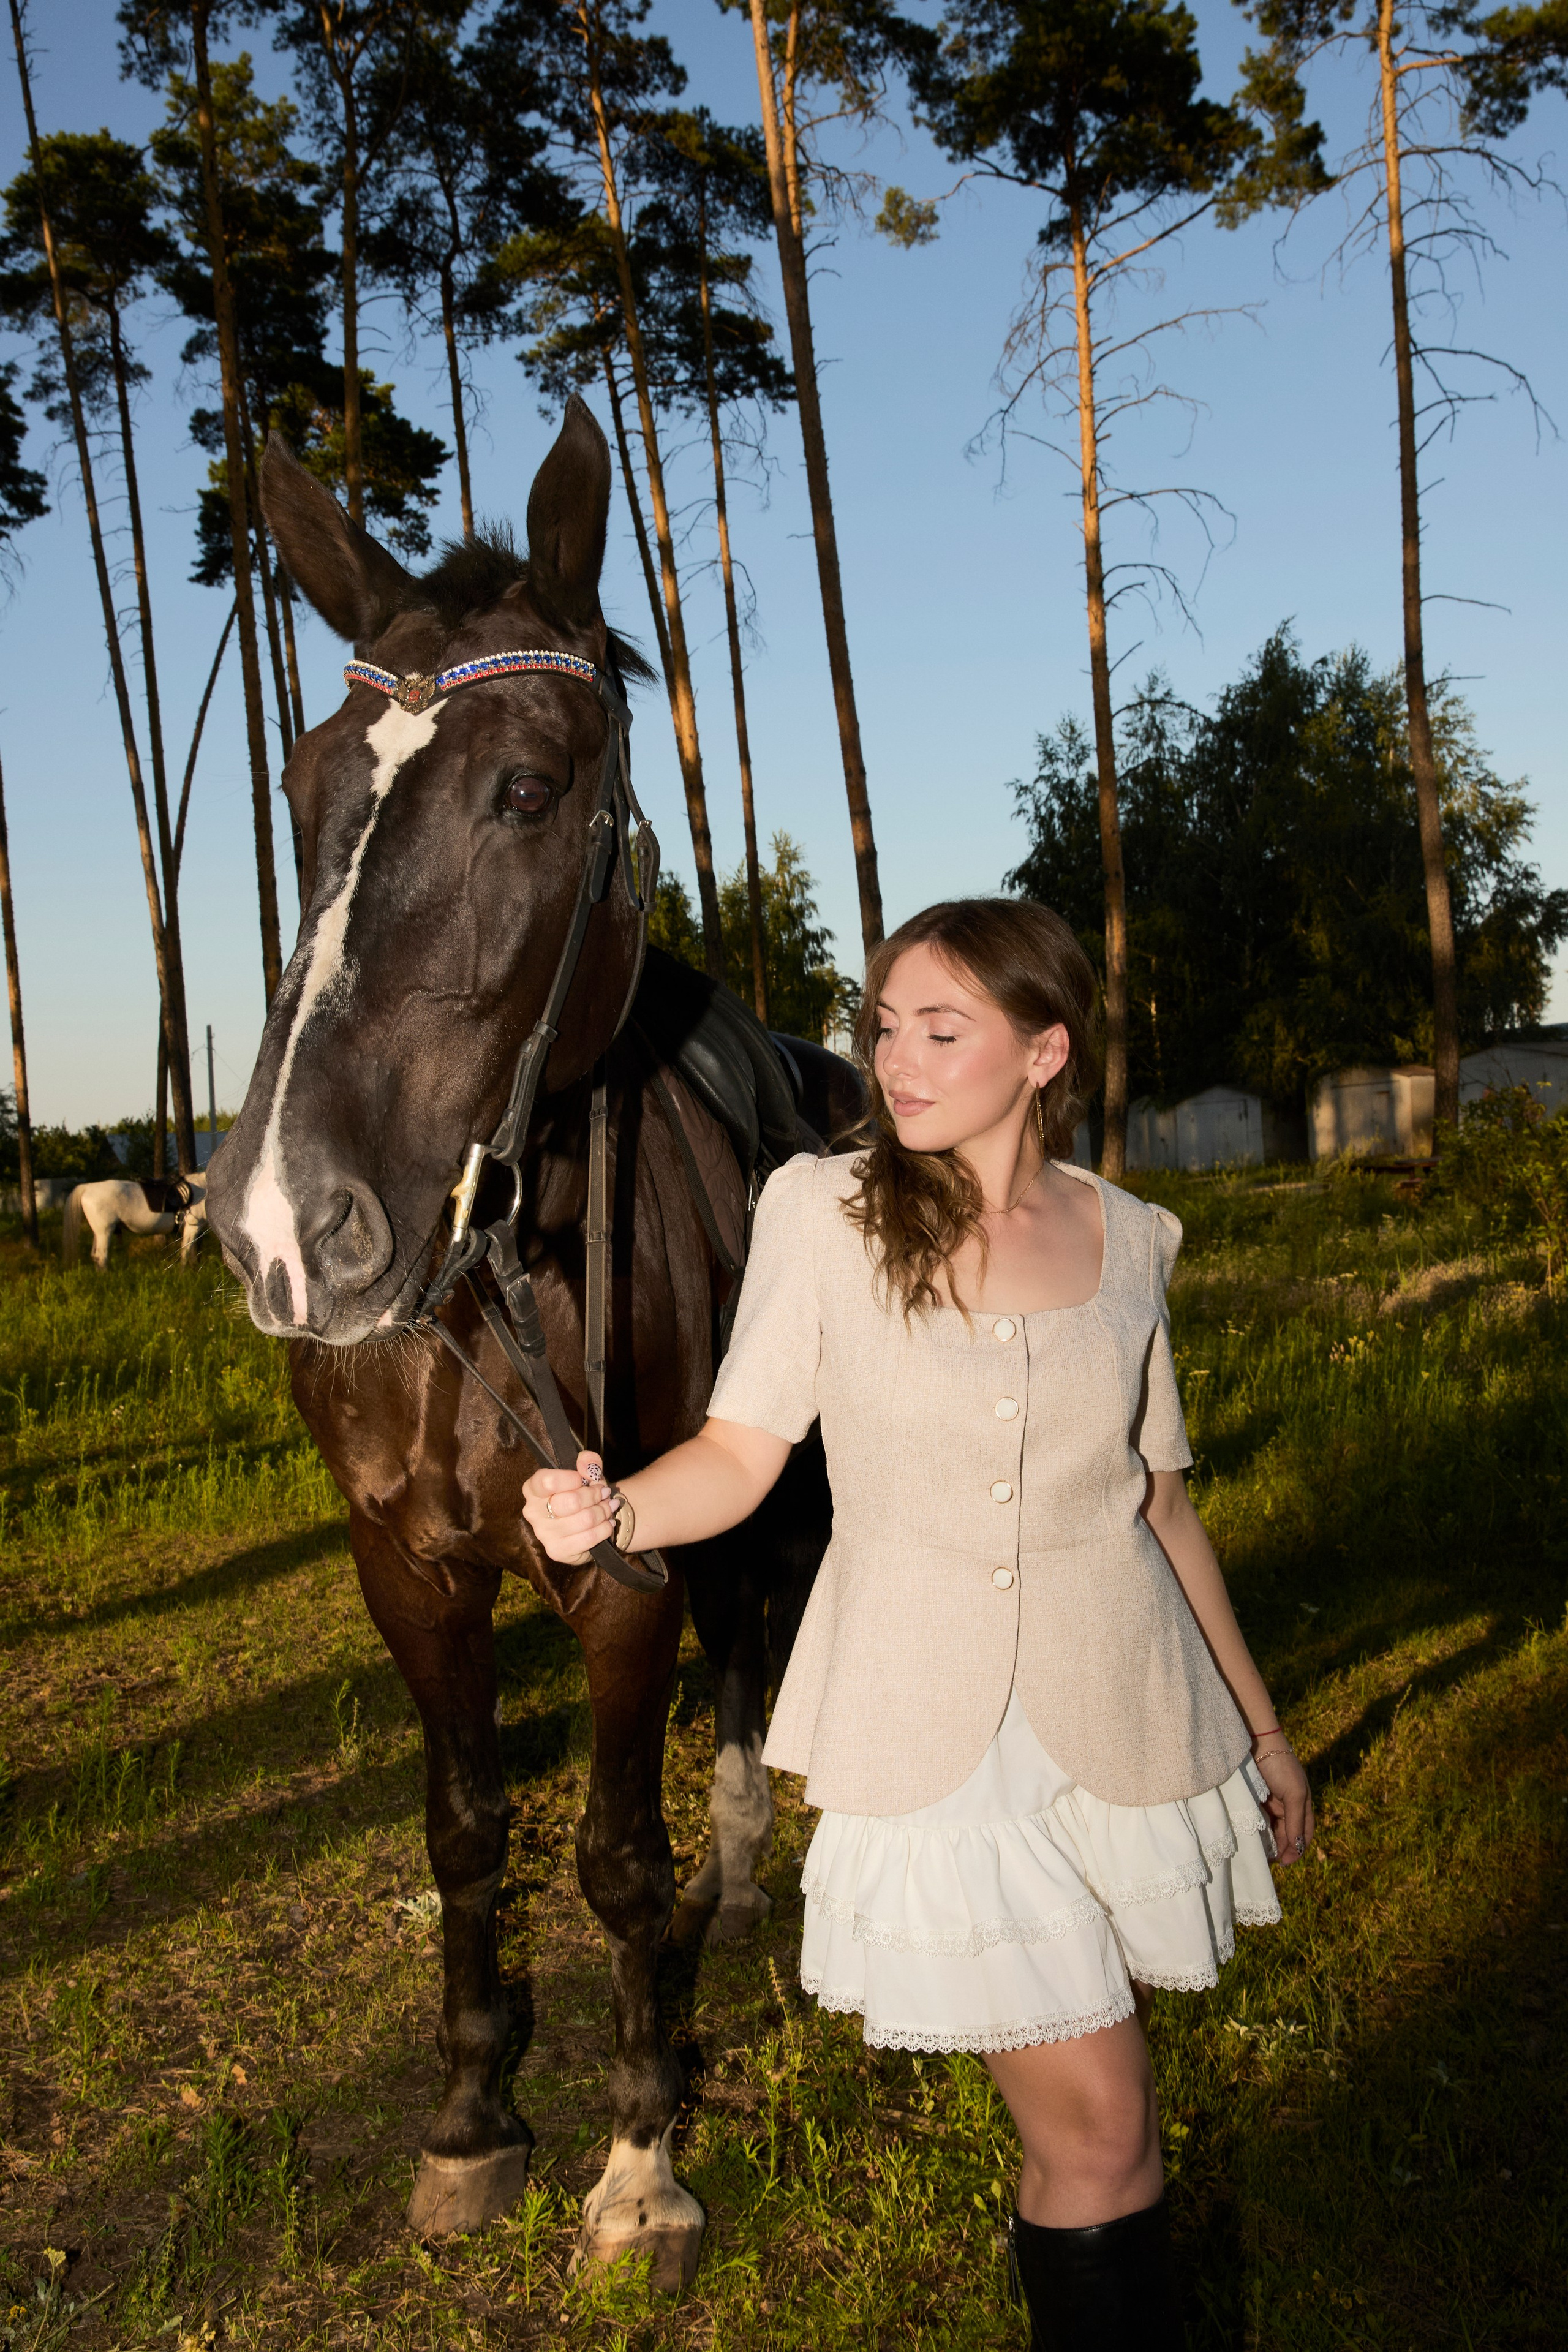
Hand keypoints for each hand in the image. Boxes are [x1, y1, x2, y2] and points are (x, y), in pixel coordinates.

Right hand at [522, 1451, 619, 1565]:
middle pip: (570, 1501)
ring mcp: (543, 1534)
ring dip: (603, 1511)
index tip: (584, 1479)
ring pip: (584, 1520)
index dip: (571, 1479)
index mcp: (533, 1489)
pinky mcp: (557, 1551)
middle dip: (594, 1496)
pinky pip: (588, 1538)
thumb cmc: (583, 1493)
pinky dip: (604, 1529)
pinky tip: (607, 1523)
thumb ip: (588, 1461)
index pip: (547, 1481)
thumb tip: (588, 1466)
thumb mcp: (586, 1473)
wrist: (588, 1522)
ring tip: (609, 1507)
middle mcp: (532, 1512)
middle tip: (604, 1493)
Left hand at [1253, 1743, 1314, 1867]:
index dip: (1297, 1850)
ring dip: (1268, 1843)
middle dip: (1281, 1849)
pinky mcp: (1256, 1798)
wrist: (1257, 1740)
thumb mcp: (1293, 1794)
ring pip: (1272, 1830)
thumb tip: (1296, 1849)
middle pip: (1287, 1835)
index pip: (1304, 1835)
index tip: (1284, 1862)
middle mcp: (1288, 1806)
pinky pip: (1258, 1821)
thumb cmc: (1280, 1766)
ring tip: (1259, 1855)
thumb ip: (1296, 1821)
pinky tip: (1250, 1840)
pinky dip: (1256, 1831)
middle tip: (1269, 1862)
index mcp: (1302, 1805)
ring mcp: (1271, 1802)